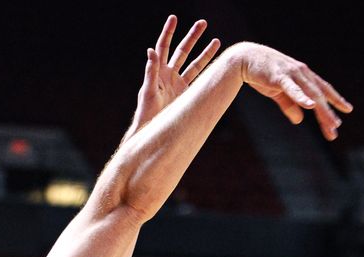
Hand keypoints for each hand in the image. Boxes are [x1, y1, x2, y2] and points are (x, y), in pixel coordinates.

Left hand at [129, 16, 220, 135]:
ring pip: (194, 64)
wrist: (153, 131)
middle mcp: (169, 75)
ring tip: (217, 41)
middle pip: (182, 51)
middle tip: (203, 23)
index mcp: (158, 71)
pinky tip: (218, 64)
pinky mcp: (186, 94)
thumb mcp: (148, 91)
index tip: (174, 18)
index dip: (168, 32)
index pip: (164, 46)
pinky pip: (199, 80)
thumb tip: (150, 50)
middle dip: (192, 37)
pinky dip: (208, 72)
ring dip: (205, 53)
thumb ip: (150, 71)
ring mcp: (178, 84)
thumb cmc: (146, 112)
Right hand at [236, 44, 351, 139]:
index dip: (335, 99)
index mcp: (303, 76)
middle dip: (328, 113)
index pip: (323, 90)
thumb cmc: (263, 74)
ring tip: (330, 123)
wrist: (244, 59)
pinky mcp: (280, 77)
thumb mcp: (278, 93)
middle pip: (320, 96)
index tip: (347, 110)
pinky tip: (310, 105)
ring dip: (321, 109)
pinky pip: (293, 89)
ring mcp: (292, 74)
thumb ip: (290, 106)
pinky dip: (302, 97)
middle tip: (335, 129)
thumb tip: (300, 120)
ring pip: (311, 94)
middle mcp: (302, 73)